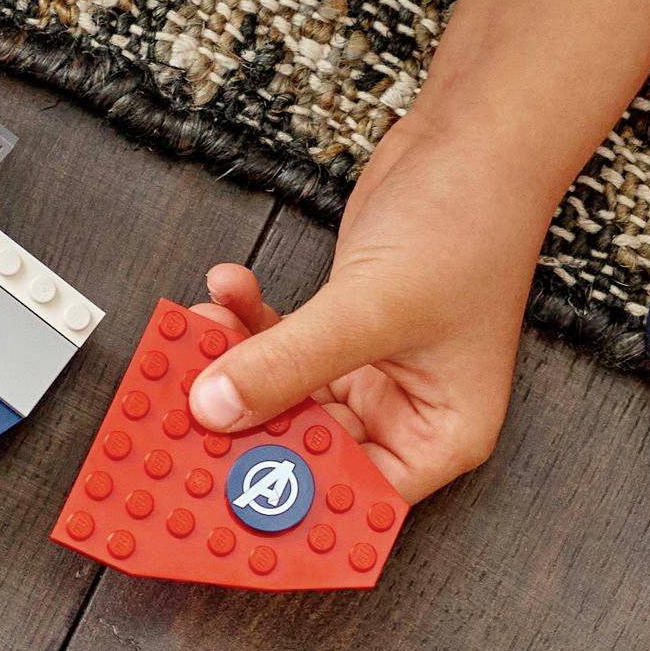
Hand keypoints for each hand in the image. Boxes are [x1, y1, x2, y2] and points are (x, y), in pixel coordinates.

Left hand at [182, 108, 548, 500]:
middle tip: (177, 422)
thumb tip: (216, 408)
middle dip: (242, 431)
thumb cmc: (469, 225)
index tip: (216, 507)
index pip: (356, 502)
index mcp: (439, 435)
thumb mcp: (372, 307)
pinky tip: (224, 291)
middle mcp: (404, 413)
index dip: (286, 509)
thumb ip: (288, 362)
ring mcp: (370, 370)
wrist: (472, 142)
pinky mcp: (341, 330)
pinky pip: (279, 346)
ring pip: (282, 395)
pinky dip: (247, 323)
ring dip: (232, 367)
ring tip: (191, 339)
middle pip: (307, 453)